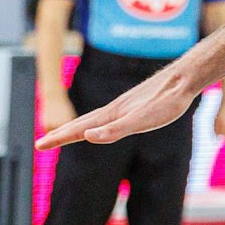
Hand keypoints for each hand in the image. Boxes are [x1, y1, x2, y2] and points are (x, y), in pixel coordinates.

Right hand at [37, 67, 194, 150]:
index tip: (38, 146)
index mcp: (112, 114)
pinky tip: (102, 125)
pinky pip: (110, 116)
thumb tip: (88, 136)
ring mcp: (125, 105)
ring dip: (76, 128)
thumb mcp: (143, 119)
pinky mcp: (137, 104)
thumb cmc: (167, 101)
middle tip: (41, 144)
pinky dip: (97, 122)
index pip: (79, 129)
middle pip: (82, 123)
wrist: (185, 78)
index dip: (59, 138)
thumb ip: (116, 129)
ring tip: (65, 134)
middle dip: (61, 134)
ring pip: (94, 118)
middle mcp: (115, 109)